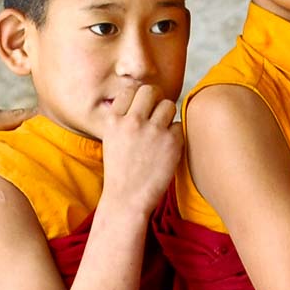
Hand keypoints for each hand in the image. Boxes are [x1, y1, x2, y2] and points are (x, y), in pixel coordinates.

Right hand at [99, 86, 181, 208]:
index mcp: (114, 120)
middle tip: (155, 116)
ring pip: (168, 105)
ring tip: (161, 133)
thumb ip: (123, 117)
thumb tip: (143, 95)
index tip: (140, 111)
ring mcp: (153, 131)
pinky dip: (175, 136)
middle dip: (155, 100)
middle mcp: (132, 121)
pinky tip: (165, 150)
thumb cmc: (120, 170)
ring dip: (167, 116)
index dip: (138, 99)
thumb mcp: (110, 139)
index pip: (130, 90)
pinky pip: (178, 126)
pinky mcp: (171, 142)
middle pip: (151, 91)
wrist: (127, 199)